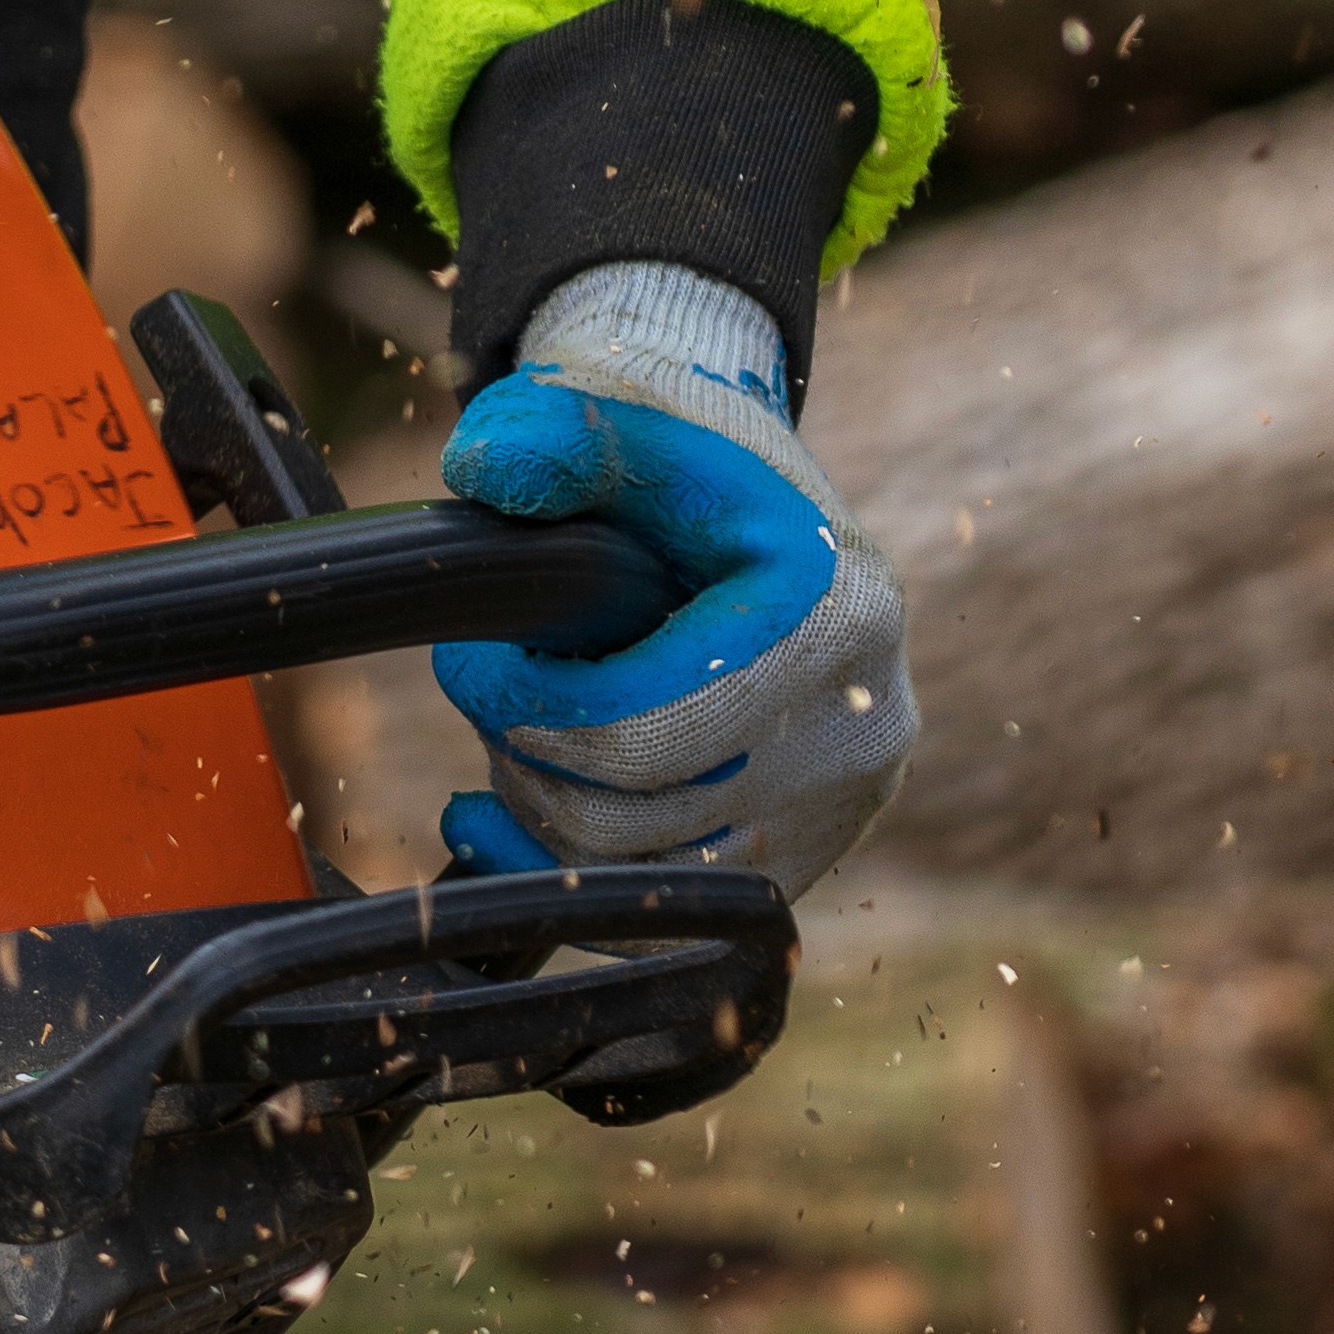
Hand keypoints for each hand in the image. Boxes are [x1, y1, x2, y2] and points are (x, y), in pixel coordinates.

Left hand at [430, 260, 914, 897]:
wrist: (750, 506)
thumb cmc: (677, 461)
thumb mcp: (623, 416)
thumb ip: (554, 433)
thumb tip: (486, 473)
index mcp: (834, 614)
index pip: (635, 727)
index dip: (519, 703)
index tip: (472, 656)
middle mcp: (862, 726)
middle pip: (628, 814)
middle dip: (526, 751)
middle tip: (494, 687)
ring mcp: (838, 807)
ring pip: (631, 873)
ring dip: (543, 806)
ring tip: (530, 724)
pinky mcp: (804, 860)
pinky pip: (655, 916)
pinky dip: (563, 871)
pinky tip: (508, 815)